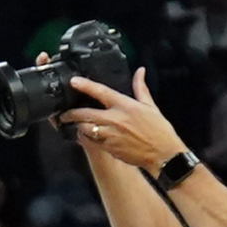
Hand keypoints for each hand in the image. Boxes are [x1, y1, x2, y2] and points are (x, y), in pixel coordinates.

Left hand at [60, 68, 188, 170]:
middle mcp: (115, 119)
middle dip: (71, 114)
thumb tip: (140, 71)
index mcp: (125, 105)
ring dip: (78, 126)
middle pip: (85, 113)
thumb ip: (140, 88)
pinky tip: (85, 136)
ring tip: (74, 125)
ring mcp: (110, 134)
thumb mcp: (150, 106)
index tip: (73, 81)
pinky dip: (86, 138)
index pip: (101, 92)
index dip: (85, 86)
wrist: (162, 154)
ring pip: (85, 128)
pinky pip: (91, 141)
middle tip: (63, 114)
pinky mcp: (108, 148)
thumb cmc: (158, 130)